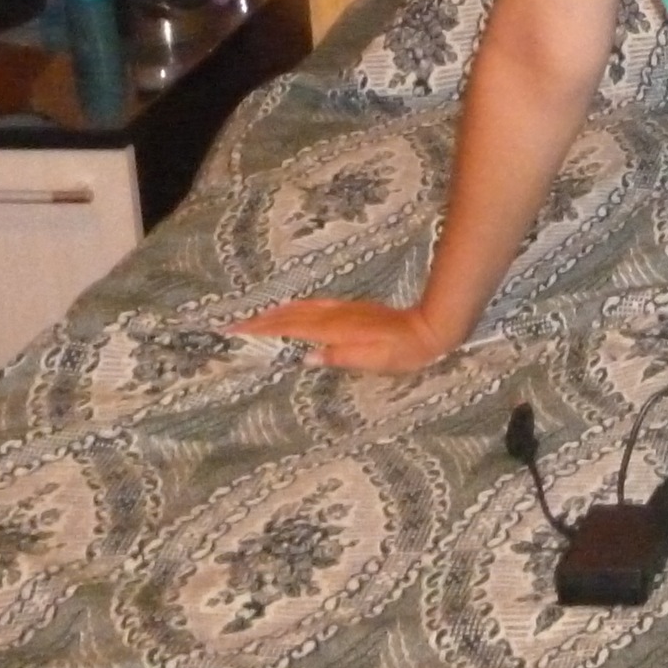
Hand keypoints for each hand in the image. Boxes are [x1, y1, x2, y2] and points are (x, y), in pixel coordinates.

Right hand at [229, 298, 456, 372]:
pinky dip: (297, 308)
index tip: (236, 330)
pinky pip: (316, 306)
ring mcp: (346, 310)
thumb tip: (307, 357)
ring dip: (278, 311)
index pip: (291, 328)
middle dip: (263, 319)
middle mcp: (337, 316)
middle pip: (292, 314)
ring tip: (257, 317)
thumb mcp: (374, 361)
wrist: (431, 327)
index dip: (263, 330)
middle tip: (236, 324)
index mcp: (337, 330)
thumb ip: (340, 357)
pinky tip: (296, 311)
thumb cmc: (405, 351)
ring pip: (303, 307)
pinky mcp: (355, 310)